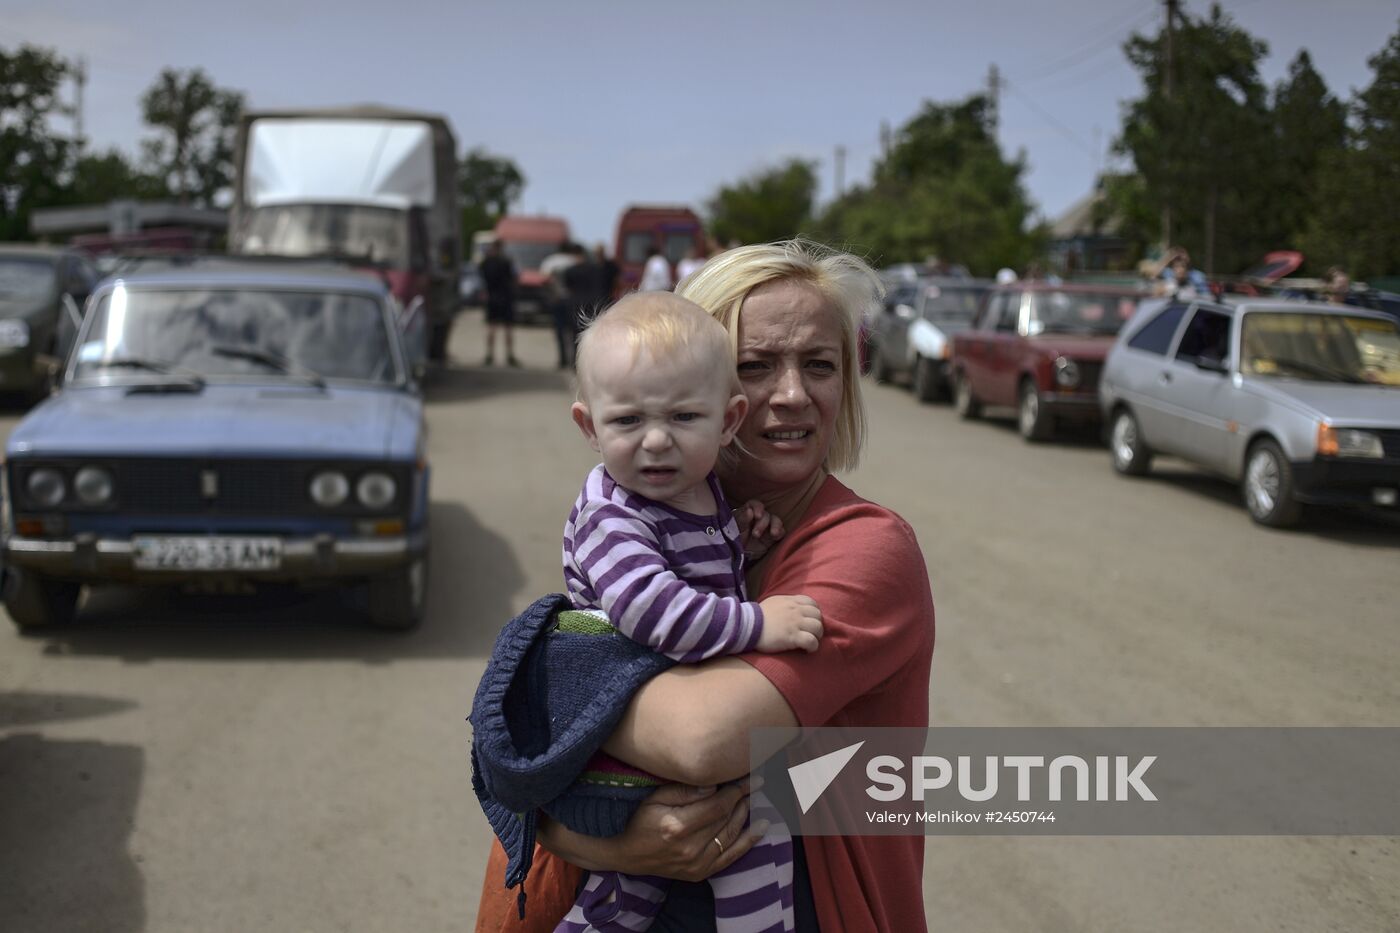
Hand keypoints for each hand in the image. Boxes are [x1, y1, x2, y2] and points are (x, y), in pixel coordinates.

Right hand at [538, 780, 766, 881]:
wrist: (623, 854)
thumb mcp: (654, 797)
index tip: (752, 774)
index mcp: (677, 827)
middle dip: (747, 797)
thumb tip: (714, 783)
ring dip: (749, 813)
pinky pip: (730, 856)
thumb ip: (684, 790)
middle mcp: (690, 849)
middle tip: (761, 779)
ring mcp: (696, 864)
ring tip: (760, 795)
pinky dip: (748, 841)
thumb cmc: (637, 819)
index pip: (718, 804)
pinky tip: (761, 826)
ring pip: (732, 834)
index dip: (738, 789)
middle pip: (728, 818)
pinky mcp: (699, 873)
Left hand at [737, 500, 784, 560]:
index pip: (754, 505)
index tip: (758, 515)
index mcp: (746, 513)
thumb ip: (742, 520)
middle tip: (755, 534)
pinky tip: (776, 535)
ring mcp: (766, 528)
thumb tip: (750, 511)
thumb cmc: (732, 540)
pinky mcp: (772, 538)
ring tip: (773, 533)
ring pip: (775, 520)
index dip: (758, 507)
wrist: (736, 557)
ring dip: (775, 525)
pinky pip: (781, 532)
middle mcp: (758, 519)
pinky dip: (780, 532)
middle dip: (762, 523)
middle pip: (765, 514)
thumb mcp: (733, 530)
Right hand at [756, 594, 822, 652]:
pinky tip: (807, 650)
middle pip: (818, 616)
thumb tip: (791, 608)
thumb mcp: (773, 603)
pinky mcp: (793, 637)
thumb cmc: (757, 617)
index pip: (812, 604)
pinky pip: (812, 641)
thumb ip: (785, 604)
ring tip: (810, 643)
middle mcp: (796, 610)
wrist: (747, 626)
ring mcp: (795, 623)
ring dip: (817, 636)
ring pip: (818, 628)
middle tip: (810, 634)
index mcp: (791, 601)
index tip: (809, 622)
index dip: (814, 614)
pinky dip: (813, 647)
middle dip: (817, 626)